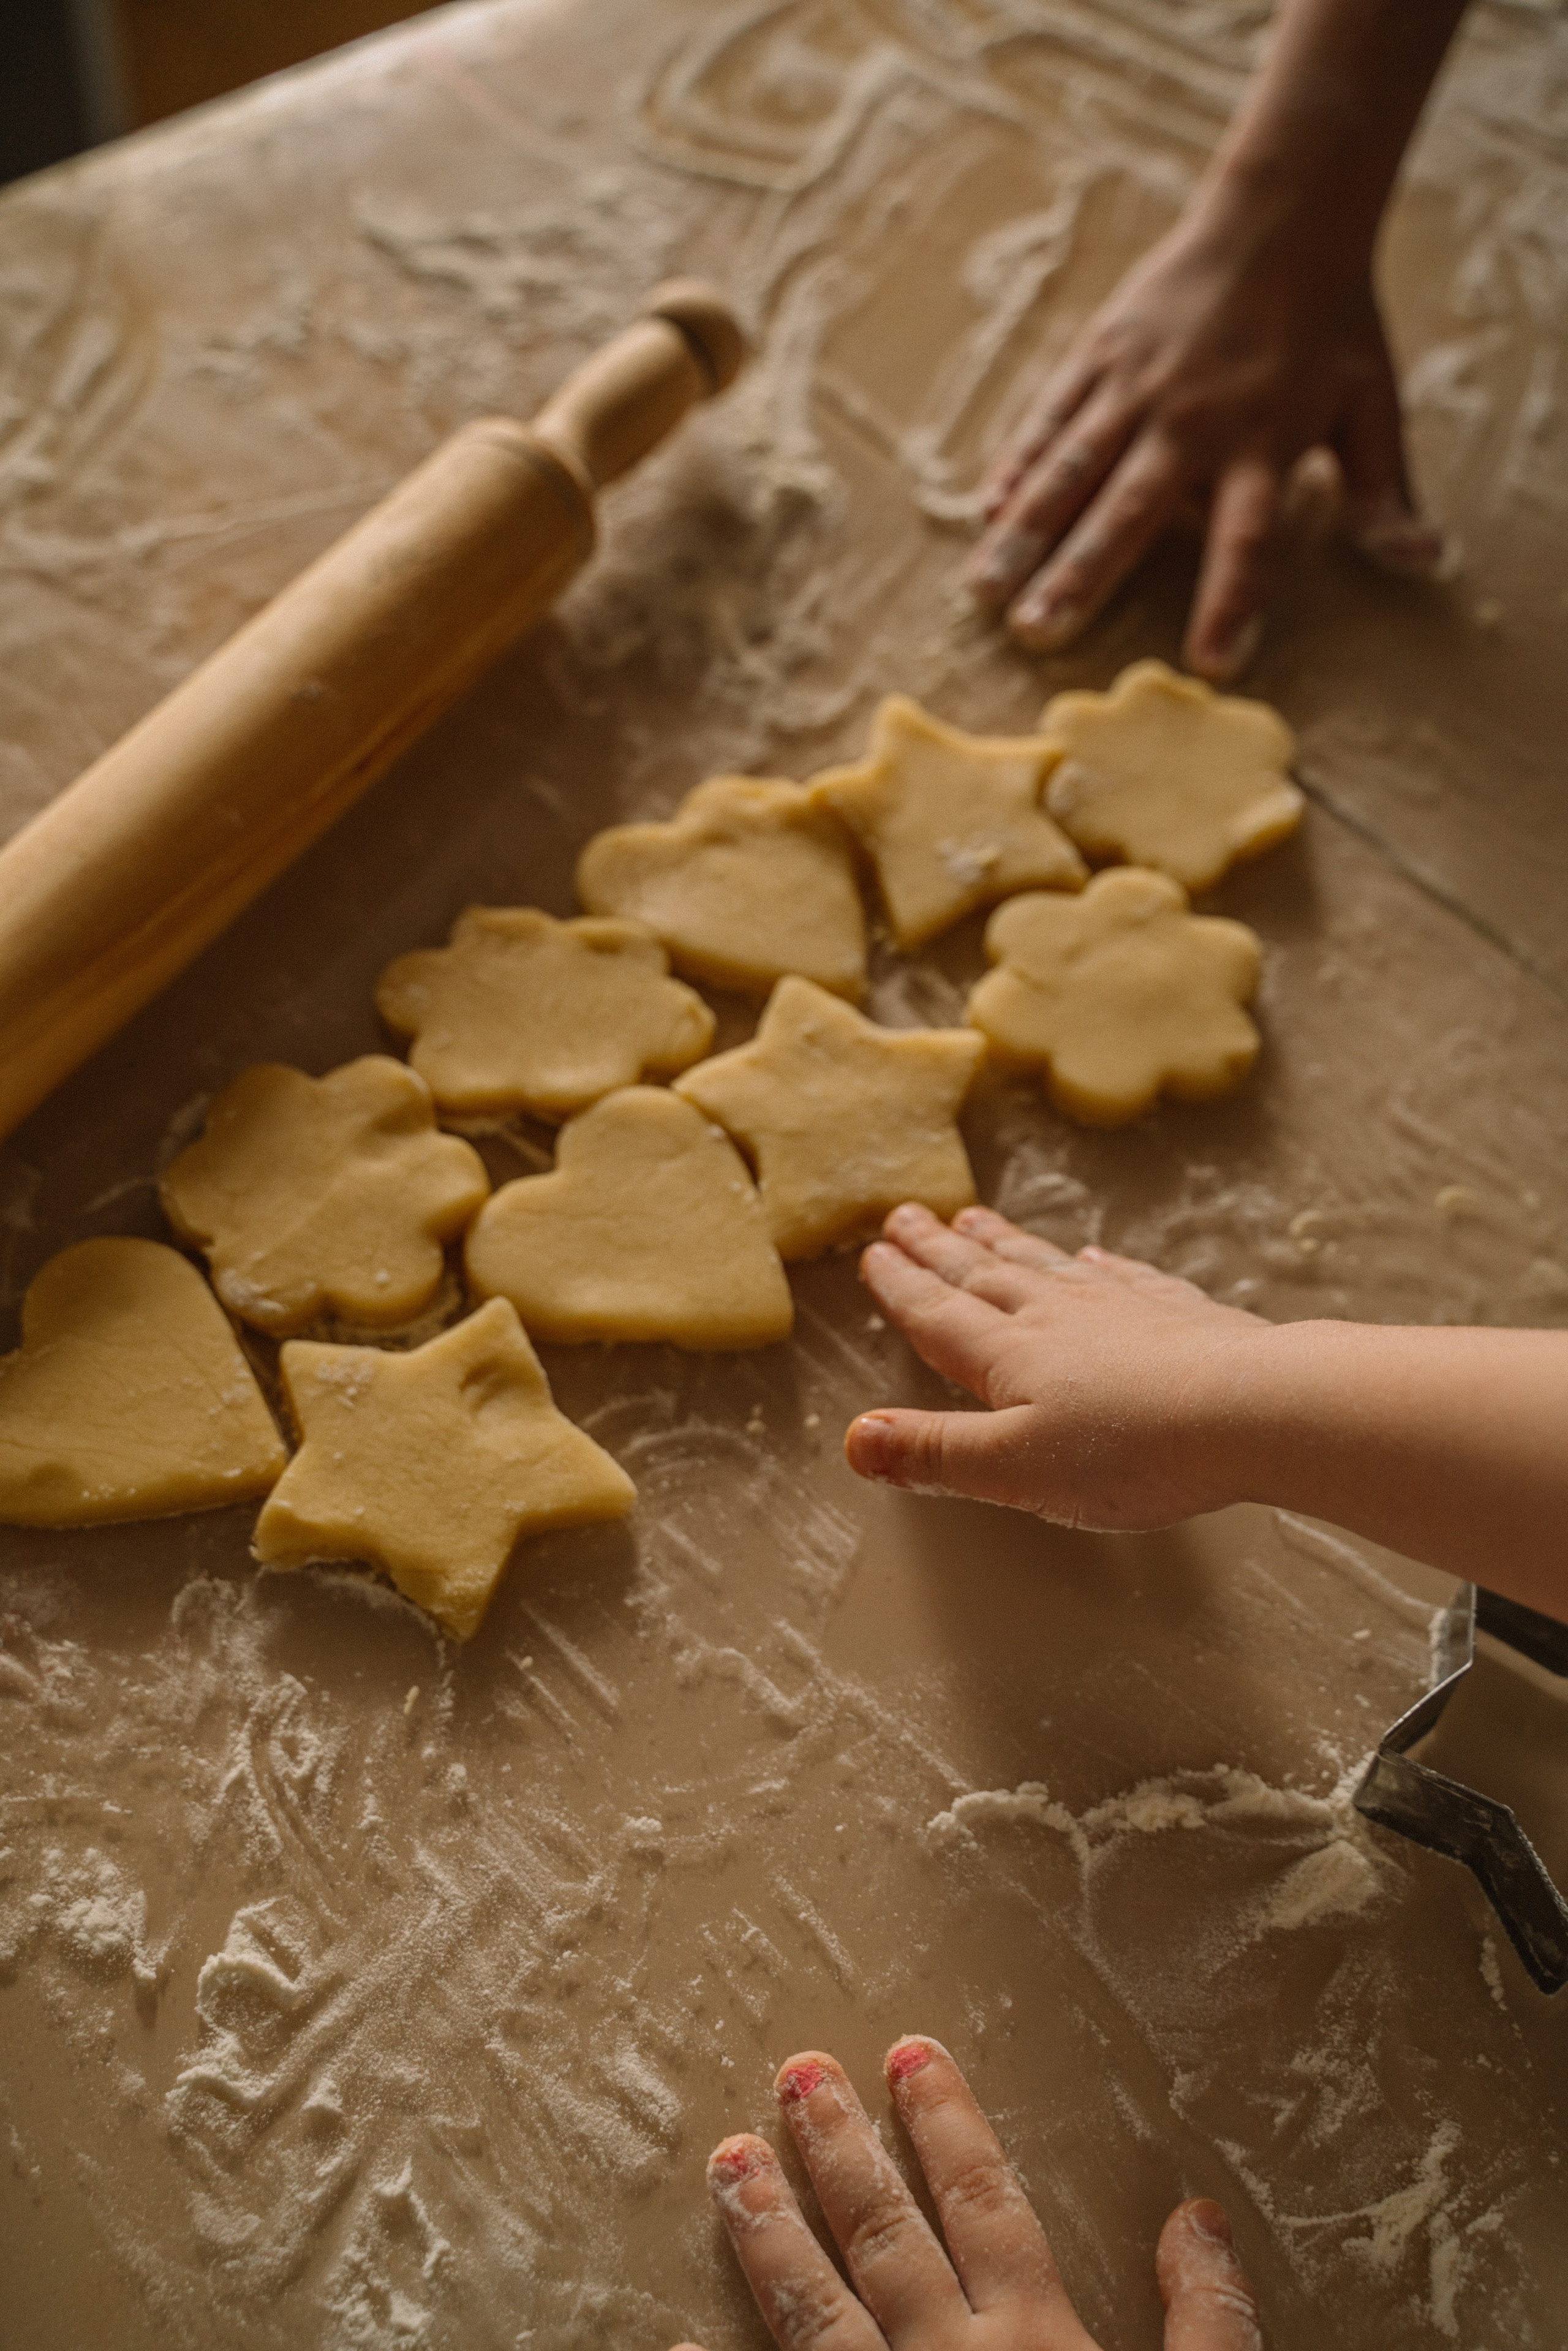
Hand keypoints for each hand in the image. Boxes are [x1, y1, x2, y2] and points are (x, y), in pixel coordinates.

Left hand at [670, 2037, 1260, 2350]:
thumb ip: (1208, 2323)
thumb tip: (1197, 2216)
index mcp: (1036, 2342)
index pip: (985, 2201)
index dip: (949, 2120)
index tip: (909, 2050)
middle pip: (885, 2233)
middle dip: (838, 2147)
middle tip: (795, 2072)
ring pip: (814, 2314)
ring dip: (767, 2232)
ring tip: (727, 2161)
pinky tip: (675, 2350)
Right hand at [843, 1203, 1262, 1528]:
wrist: (1254, 1409)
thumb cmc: (1135, 1449)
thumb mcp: (1014, 1469)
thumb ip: (935, 1452)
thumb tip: (856, 1440)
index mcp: (1009, 1357)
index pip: (940, 1316)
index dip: (903, 1288)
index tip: (876, 1255)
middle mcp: (1058, 1318)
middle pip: (985, 1276)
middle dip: (940, 1250)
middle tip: (907, 1216)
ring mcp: (1121, 1309)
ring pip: (1046, 1266)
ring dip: (1004, 1243)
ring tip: (974, 1218)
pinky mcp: (1179, 1313)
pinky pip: (1124, 1278)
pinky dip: (1098, 1265)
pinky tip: (1091, 1257)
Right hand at [964, 198, 1444, 680]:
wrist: (1285, 211)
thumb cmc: (1333, 322)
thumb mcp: (1375, 406)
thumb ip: (1387, 495)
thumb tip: (1426, 563)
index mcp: (1263, 444)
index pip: (1248, 539)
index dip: (1232, 600)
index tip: (1212, 663)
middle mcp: (1193, 422)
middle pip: (1129, 511)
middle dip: (1079, 575)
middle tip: (1036, 634)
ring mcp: (1138, 386)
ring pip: (1071, 468)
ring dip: (1025, 533)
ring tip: (984, 588)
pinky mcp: (1101, 353)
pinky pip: (1052, 417)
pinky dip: (1019, 463)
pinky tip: (988, 509)